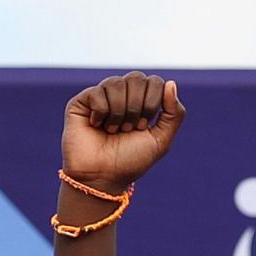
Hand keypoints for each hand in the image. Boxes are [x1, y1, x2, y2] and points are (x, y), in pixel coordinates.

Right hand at [62, 72, 182, 195]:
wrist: (103, 176)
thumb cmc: (131, 160)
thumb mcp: (161, 140)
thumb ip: (173, 114)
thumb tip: (171, 82)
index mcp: (142, 102)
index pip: (155, 82)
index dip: (152, 103)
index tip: (144, 126)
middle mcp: (122, 95)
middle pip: (137, 78)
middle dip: (137, 107)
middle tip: (129, 129)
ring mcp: (102, 96)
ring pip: (116, 83)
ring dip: (120, 112)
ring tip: (113, 130)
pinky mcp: (82, 101)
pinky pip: (97, 92)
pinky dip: (101, 113)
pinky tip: (97, 125)